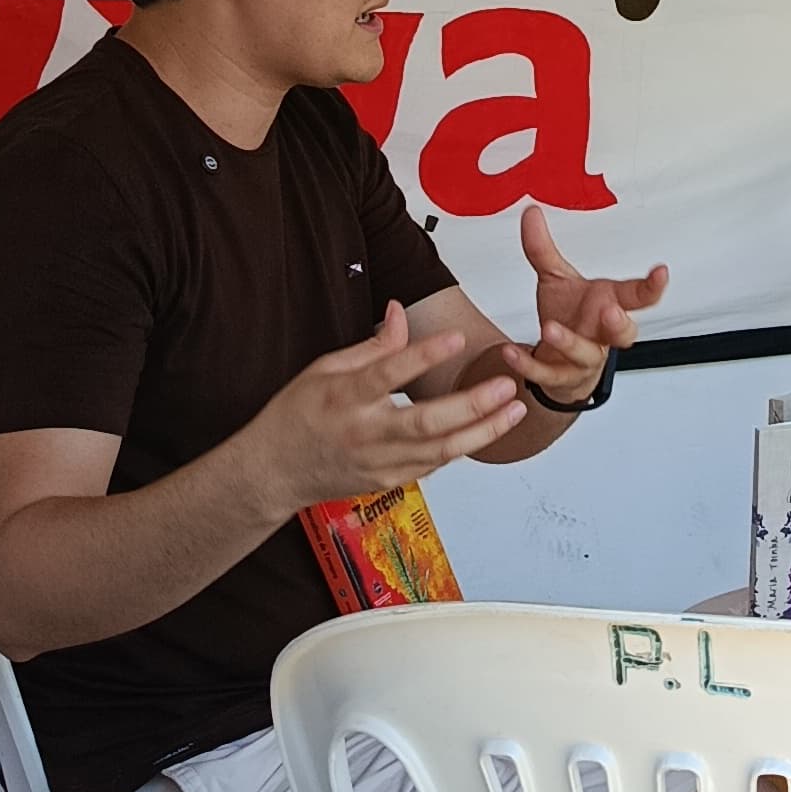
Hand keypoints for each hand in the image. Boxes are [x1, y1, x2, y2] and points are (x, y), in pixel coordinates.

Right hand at [251, 302, 529, 509]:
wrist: (275, 471)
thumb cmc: (297, 417)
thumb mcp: (324, 369)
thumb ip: (371, 345)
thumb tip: (400, 311)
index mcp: (344, 397)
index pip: (388, 374)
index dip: (424, 356)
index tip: (457, 337)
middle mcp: (364, 433)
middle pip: (426, 423)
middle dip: (473, 404)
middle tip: (507, 384)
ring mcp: (379, 462)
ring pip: (441, 451)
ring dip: (483, 431)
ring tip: (516, 409)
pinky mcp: (390, 480)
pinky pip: (434, 464)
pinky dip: (462, 447)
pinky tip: (489, 429)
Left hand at [496, 204, 669, 406]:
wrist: (557, 359)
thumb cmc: (568, 315)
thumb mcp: (555, 278)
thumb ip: (542, 249)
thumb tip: (530, 212)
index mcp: (610, 305)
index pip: (639, 297)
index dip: (653, 286)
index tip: (661, 271)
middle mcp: (603, 335)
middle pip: (624, 334)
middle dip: (619, 324)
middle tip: (610, 311)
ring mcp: (584, 359)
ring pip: (585, 356)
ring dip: (569, 342)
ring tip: (550, 328)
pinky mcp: (560, 376)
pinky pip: (547, 373)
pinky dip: (528, 364)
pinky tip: (511, 351)